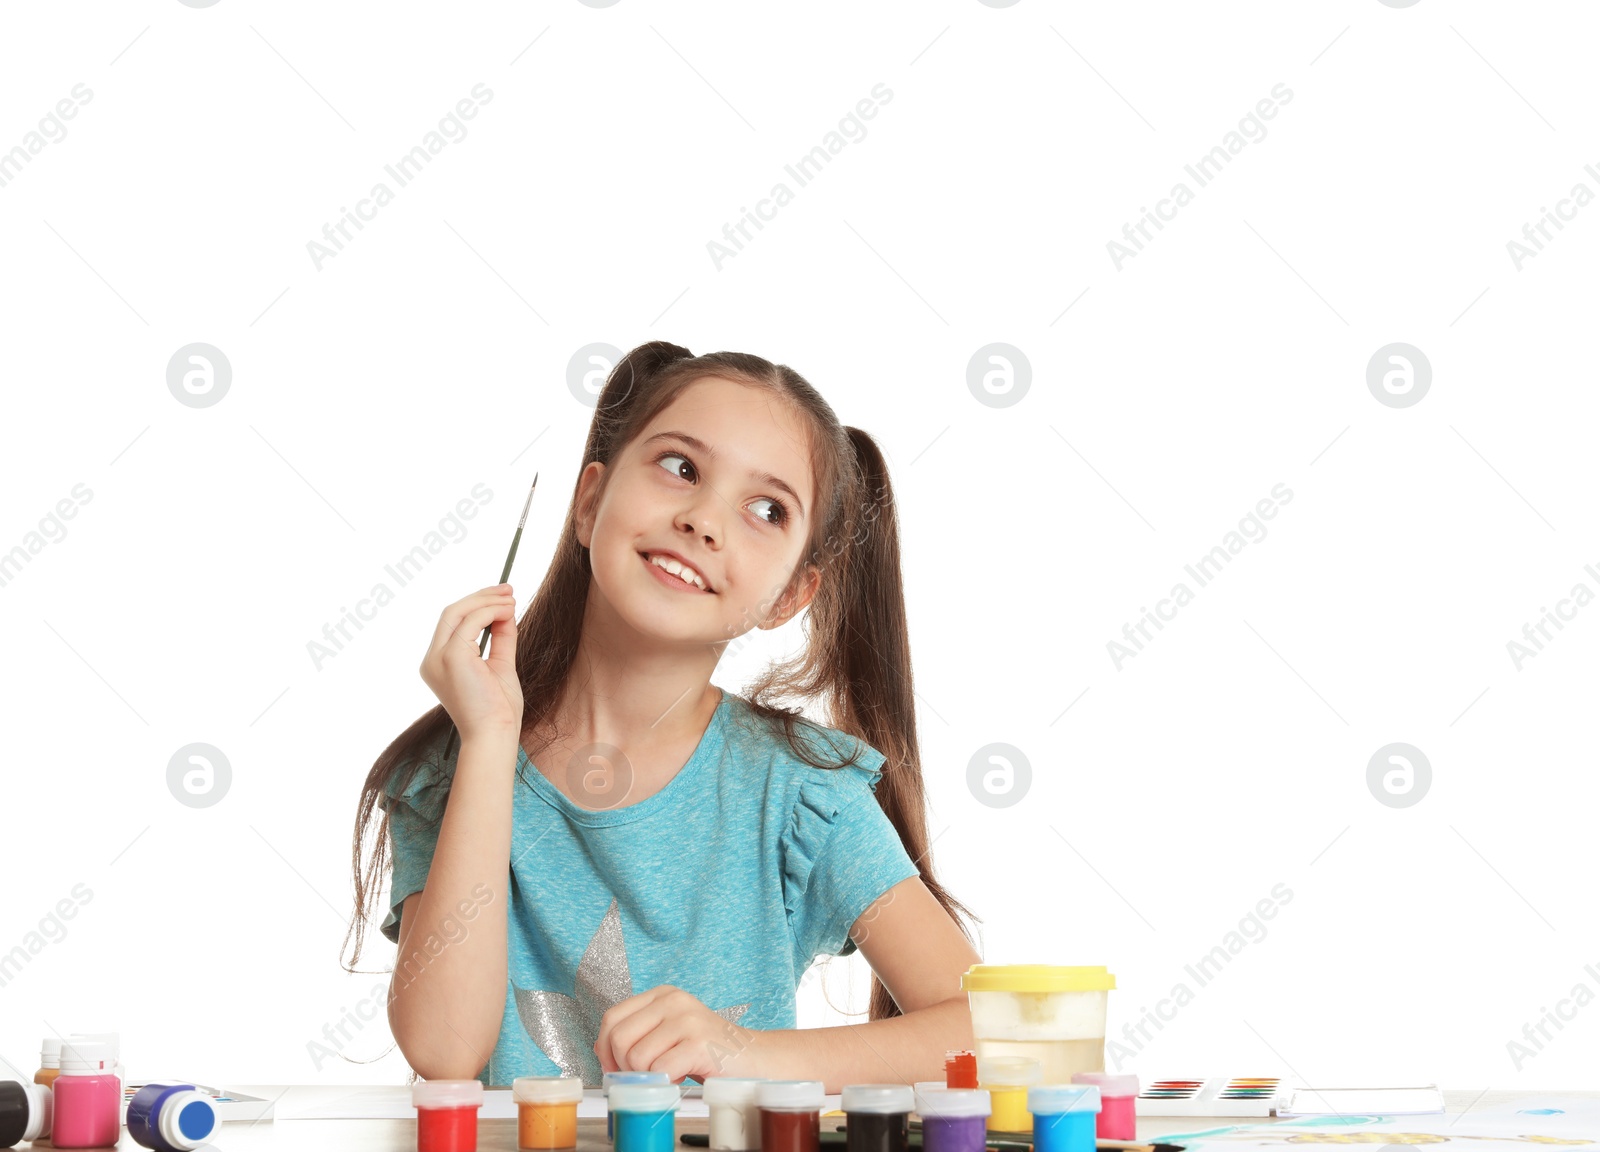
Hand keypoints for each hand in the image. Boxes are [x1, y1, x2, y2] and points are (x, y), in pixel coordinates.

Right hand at [419, 585, 523, 743]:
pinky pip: (471, 622)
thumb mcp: (500, 665)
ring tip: (512, 600)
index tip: (503, 597)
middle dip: (481, 596)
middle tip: (509, 590)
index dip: (476, 605)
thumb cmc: (499, 709)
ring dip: (488, 601)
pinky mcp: (452, 658)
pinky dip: (491, 611)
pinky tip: (509, 612)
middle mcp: (432, 659)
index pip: (452, 623)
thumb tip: (506, 611)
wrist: (495, 735)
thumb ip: (500, 637)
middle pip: (451, 612)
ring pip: (458, 612)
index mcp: (438, 663)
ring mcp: (438, 658)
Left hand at [594, 985, 760, 1082]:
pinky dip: (666, 1081)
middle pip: (619, 1037)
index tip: (616, 1067)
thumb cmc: (707, 1050)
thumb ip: (637, 1034)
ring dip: (648, 1076)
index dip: (605, 1048)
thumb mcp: (668, 1033)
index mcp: (662, 995)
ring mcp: (687, 1019)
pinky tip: (681, 1076)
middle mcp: (673, 1000)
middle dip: (624, 1066)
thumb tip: (600, 1046)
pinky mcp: (699, 1042)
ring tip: (668, 1072)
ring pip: (637, 1057)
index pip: (612, 1017)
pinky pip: (661, 1069)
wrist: (752, 1058)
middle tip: (644, 1075)